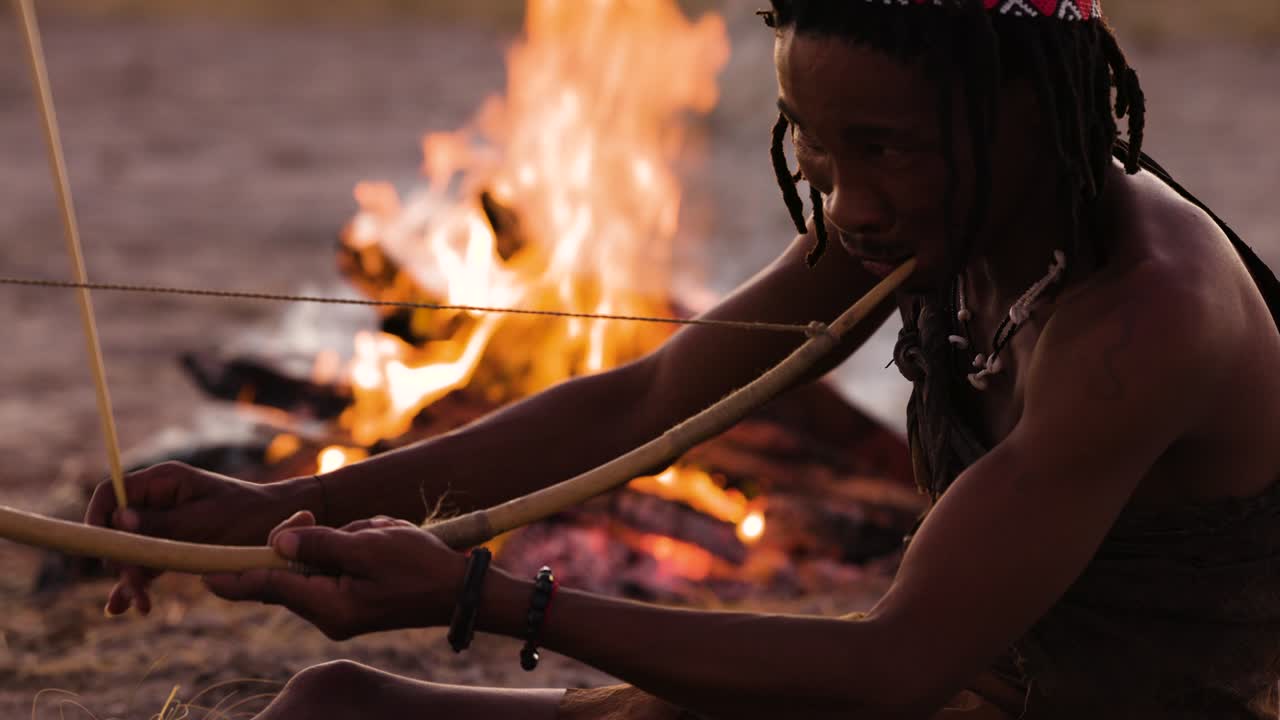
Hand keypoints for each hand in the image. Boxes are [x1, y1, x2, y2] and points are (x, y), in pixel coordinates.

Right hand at [85, 461, 314, 615]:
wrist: (280, 522)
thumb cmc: (247, 513)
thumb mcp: (205, 520)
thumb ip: (162, 522)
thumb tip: (119, 519)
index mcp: (164, 481)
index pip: (111, 492)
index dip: (97, 518)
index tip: (99, 548)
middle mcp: (158, 500)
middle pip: (117, 528)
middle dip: (119, 558)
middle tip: (133, 585)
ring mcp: (163, 523)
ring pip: (131, 551)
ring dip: (130, 577)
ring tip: (138, 604)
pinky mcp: (173, 544)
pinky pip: (148, 563)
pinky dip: (139, 582)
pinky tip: (127, 605)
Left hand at [203, 512, 468, 640]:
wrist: (461, 590)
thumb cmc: (420, 567)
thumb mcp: (368, 544)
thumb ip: (319, 542)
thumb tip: (277, 541)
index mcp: (327, 605)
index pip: (267, 586)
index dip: (234, 575)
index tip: (201, 571)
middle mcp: (327, 613)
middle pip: (288, 573)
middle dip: (298, 539)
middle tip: (309, 513)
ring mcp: (340, 609)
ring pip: (313, 566)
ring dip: (332, 540)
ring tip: (372, 532)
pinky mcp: (353, 601)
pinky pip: (334, 568)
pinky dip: (346, 548)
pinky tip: (376, 539)